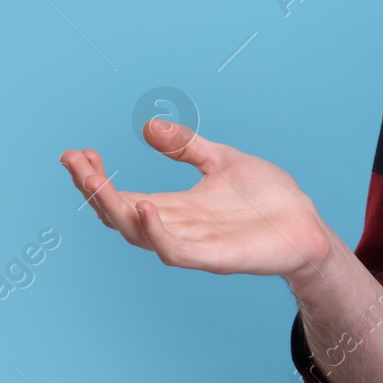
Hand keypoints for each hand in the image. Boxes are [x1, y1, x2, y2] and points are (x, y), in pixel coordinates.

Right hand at [58, 120, 335, 284]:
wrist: (308, 225)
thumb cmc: (268, 198)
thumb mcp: (222, 160)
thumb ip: (186, 147)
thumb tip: (147, 125)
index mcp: (175, 207)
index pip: (122, 196)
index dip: (96, 178)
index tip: (76, 153)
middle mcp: (177, 227)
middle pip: (120, 215)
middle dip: (93, 190)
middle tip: (75, 162)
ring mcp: (194, 244)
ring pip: (139, 234)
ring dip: (114, 209)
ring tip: (95, 183)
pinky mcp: (216, 257)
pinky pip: (175, 251)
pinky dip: (156, 232)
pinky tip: (144, 206)